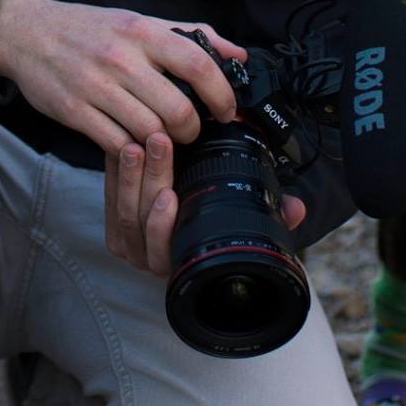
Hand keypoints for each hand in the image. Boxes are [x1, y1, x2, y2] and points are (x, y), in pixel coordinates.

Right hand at [0, 0, 244, 156]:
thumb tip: (237, 53)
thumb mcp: (138, 21)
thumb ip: (190, 35)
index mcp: (141, 32)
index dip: (220, 93)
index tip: (226, 110)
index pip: (197, 63)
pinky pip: (115, 142)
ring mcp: (95, 86)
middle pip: (177, 109)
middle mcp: (120, 58)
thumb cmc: (87, 29)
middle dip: (192, 129)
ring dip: (163, 143)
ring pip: (149, 131)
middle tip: (190, 131)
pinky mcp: (73, 111)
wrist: (25, 32)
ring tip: (162, 139)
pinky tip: (133, 143)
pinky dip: (131, 149)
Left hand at [104, 130, 305, 278]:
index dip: (163, 226)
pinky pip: (109, 195)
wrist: (189, 231)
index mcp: (179, 265)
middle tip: (159, 142)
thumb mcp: (248, 223)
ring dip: (130, 172)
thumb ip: (272, 217)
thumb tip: (296, 208)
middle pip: (140, 219)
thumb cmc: (223, 229)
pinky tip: (125, 142)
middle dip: (150, 179)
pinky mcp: (114, 219)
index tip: (170, 196)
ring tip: (141, 139)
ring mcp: (129, 243)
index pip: (164, 250)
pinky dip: (115, 170)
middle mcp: (150, 259)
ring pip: (122, 207)